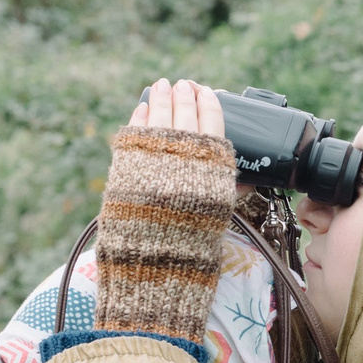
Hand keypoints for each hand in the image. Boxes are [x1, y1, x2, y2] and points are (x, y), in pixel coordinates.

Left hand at [101, 78, 237, 343]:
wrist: (153, 278)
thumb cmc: (190, 255)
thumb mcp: (217, 220)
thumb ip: (224, 188)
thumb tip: (238, 172)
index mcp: (211, 171)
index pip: (212, 123)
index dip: (208, 103)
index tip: (204, 91)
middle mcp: (182, 161)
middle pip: (183, 114)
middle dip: (182, 95)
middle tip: (180, 84)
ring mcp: (150, 162)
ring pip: (157, 117)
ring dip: (159, 99)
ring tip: (160, 87)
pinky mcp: (124, 170)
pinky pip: (132, 134)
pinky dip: (138, 118)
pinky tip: (141, 111)